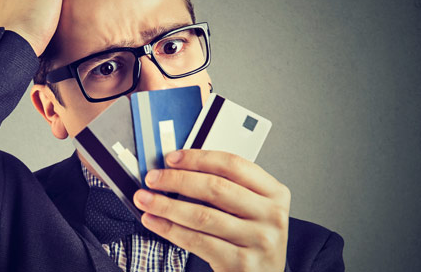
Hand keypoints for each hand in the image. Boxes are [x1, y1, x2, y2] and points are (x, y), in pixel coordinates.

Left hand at [133, 149, 290, 271]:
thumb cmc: (252, 239)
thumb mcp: (250, 209)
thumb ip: (225, 187)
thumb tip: (177, 169)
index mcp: (274, 193)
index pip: (233, 165)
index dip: (198, 158)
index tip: (172, 158)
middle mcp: (271, 215)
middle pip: (216, 187)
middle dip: (177, 180)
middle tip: (153, 178)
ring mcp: (259, 240)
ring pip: (202, 215)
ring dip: (166, 205)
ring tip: (145, 199)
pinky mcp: (241, 263)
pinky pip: (197, 241)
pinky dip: (170, 229)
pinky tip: (154, 221)